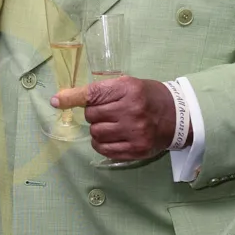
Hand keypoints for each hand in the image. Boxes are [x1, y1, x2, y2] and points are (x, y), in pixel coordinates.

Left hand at [52, 77, 186, 163]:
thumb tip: (61, 99)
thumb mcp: (127, 85)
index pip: (93, 94)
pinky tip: (112, 138)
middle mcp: (131, 110)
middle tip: (109, 112)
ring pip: (96, 133)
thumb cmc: (147, 97)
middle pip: (91, 116)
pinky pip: (104, 149)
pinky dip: (102, 144)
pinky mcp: (136, 149)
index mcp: (128, 89)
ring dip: (98, 130)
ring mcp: (134, 131)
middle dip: (94, 114)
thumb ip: (98, 91)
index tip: (56, 101)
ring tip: (112, 125)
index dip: (72, 98)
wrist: (177, 116)